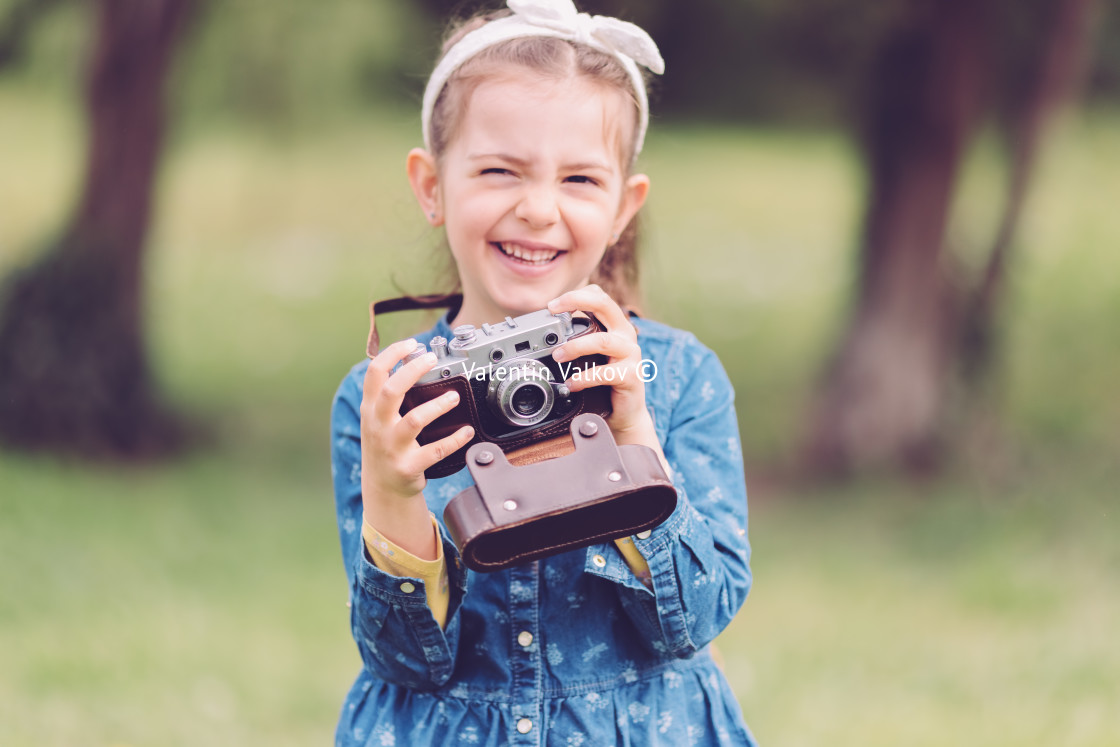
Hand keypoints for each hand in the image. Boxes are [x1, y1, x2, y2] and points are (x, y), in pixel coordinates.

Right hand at [360, 339, 473, 554]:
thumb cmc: (384, 444)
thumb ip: (386, 392)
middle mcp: (378, 426)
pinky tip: (467, 431)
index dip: (392, 354)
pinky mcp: (408, 467)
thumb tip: (409, 360)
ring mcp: (392, 447)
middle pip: (391, 391)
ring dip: (437, 406)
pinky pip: (435, 451)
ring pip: (414, 420)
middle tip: (432, 359)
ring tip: (454, 396)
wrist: (382, 487)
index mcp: (370, 409)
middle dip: (413, 371)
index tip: (412, 344)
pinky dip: (455, 439)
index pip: (374, 373)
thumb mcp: (376, 418)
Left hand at [547, 285, 663, 463]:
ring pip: (603, 341)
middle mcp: (625, 335)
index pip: (600, 297)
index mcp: (615, 326)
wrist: (625, 413)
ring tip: (557, 355)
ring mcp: (631, 355)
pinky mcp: (631, 376)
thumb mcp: (590, 357)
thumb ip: (576, 342)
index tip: (552, 305)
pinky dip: (584, 378)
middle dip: (577, 302)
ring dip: (575, 346)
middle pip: (605, 305)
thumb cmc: (604, 383)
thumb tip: (542, 336)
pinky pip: (605, 373)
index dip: (576, 295)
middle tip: (553, 310)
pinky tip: (571, 384)